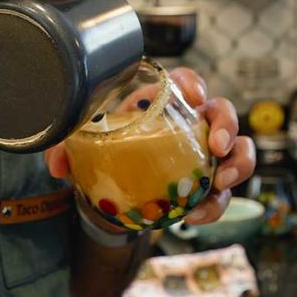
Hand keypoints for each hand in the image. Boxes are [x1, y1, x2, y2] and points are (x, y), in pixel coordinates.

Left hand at [45, 68, 255, 226]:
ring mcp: (203, 156)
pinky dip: (217, 205)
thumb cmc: (107, 153)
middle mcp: (190, 125)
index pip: (185, 81)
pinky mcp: (206, 187)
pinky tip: (197, 215)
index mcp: (161, 102)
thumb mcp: (83, 148)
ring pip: (239, 151)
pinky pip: (223, 194)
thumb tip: (57, 165)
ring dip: (238, 164)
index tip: (193, 95)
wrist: (114, 189)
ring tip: (220, 182)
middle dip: (227, 125)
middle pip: (222, 112)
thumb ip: (66, 149)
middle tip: (217, 145)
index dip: (193, 83)